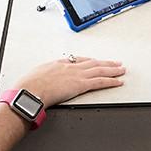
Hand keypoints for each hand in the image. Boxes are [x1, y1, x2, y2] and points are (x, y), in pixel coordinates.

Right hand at [11, 56, 125, 107]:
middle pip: (92, 63)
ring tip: (121, 69)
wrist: (30, 90)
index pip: (78, 60)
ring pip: (99, 70)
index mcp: (58, 64)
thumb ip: (42, 77)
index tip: (95, 61)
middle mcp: (70, 67)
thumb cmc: (28, 86)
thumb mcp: (34, 76)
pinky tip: (118, 82)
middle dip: (105, 63)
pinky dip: (111, 81)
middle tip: (115, 62)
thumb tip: (39, 82)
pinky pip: (100, 82)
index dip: (89, 60)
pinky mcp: (80, 85)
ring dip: (112, 69)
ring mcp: (76, 75)